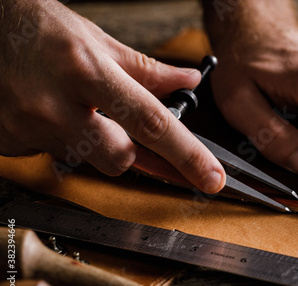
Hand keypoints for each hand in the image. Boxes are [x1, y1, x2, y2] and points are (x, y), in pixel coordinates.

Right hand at [0, 0, 224, 192]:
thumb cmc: (40, 28)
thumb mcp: (98, 40)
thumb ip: (147, 70)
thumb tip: (187, 83)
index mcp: (88, 71)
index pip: (151, 123)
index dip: (187, 155)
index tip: (211, 178)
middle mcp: (56, 104)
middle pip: (119, 159)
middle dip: (127, 150)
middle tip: (113, 122)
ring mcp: (29, 127)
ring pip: (85, 160)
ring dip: (91, 141)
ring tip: (71, 107)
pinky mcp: (10, 142)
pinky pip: (53, 156)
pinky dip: (60, 140)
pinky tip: (47, 112)